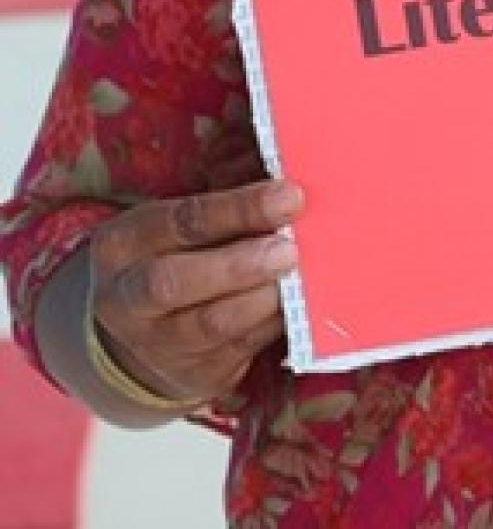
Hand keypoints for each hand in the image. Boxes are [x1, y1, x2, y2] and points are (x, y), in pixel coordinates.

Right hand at [88, 179, 303, 406]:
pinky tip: (297, 303)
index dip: (238, 209)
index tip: (289, 197)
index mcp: (123, 245)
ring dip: (262, 299)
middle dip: (239, 264)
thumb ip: (226, 203)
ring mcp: (158, 344)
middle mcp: (128, 299)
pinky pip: (241, 350)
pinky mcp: (197, 375)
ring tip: (297, 275)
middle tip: (288, 249)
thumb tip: (283, 189)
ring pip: (211, 325)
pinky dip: (273, 324)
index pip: (179, 222)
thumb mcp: (178, 223)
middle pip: (176, 282)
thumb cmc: (175, 255)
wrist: (142, 334)